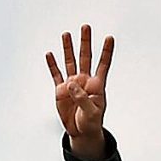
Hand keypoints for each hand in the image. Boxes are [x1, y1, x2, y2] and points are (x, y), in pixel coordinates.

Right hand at [45, 25, 113, 160]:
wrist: (81, 133)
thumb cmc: (91, 122)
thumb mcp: (91, 112)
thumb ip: (82, 98)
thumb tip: (71, 83)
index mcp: (97, 85)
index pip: (103, 64)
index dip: (107, 51)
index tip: (110, 37)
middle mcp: (84, 80)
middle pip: (85, 57)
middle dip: (85, 42)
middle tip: (86, 27)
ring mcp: (72, 84)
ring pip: (70, 62)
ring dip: (68, 48)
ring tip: (66, 34)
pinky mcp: (61, 91)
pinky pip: (56, 74)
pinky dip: (52, 64)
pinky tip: (50, 54)